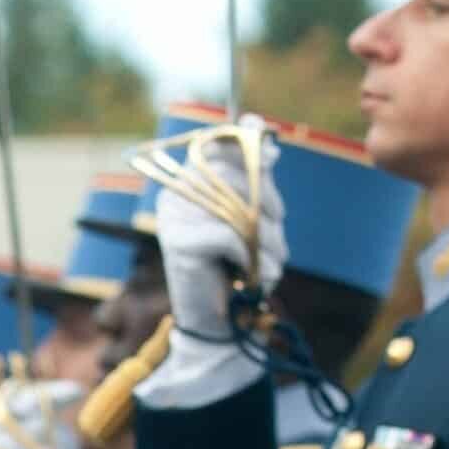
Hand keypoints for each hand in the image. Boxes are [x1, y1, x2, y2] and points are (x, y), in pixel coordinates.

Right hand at [137, 131, 285, 412]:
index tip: (274, 154)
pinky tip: (243, 277)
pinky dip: (251, 260)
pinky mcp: (179, 242)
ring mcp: (174, 217)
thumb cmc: (237, 266)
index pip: (223, 144)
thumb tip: (256, 124)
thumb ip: (252, 171)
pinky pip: (234, 236)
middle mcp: (176, 194)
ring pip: (244, 208)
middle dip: (272, 209)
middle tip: (271, 242)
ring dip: (268, 244)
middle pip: (242, 176)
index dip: (255, 150)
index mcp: (188, 180)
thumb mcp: (249, 213)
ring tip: (260, 267)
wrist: (219, 324)